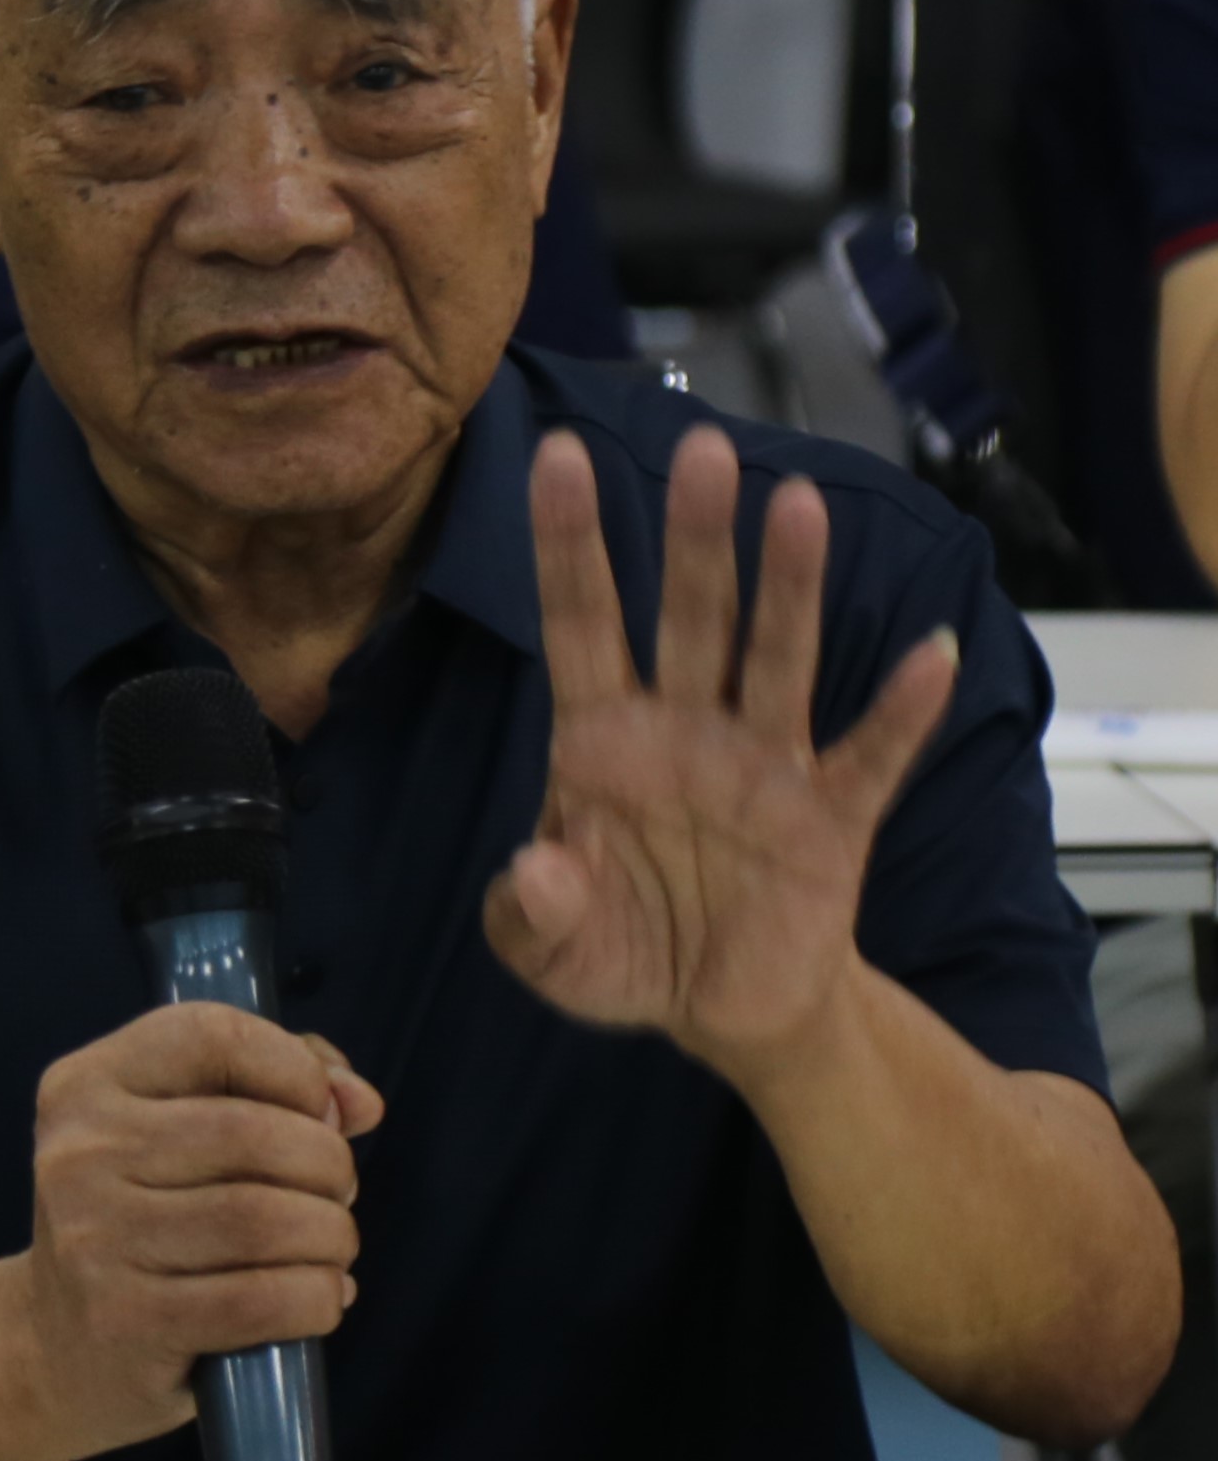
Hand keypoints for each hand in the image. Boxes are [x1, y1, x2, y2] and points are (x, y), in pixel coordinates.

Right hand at [21, 1006, 383, 1460]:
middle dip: (327, 1164)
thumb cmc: (140, 1217)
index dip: (292, 1067)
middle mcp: (81, 1153)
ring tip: (334, 1245)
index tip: (324, 1110)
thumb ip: (270, 1085)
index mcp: (87, 1084)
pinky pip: (257, 1300)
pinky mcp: (127, 1321)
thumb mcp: (176, 1128)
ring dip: (330, 1234)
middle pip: (251, 1135)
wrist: (55, 1346)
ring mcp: (96, 1240)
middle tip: (338, 1191)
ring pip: (263, 1219)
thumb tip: (359, 1102)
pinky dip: (315, 1297)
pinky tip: (323, 1296)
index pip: (211, 1036)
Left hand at [483, 426, 959, 1086]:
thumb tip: (536, 870)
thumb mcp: (552, 951)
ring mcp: (763, 765)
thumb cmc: (622, 948)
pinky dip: (900, 712)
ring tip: (798, 506)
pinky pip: (869, 758)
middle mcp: (686, 727)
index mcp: (603, 737)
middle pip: (691, 616)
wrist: (721, 1012)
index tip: (557, 455)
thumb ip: (530, 914)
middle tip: (705, 448)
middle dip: (697, 536)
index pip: (582, 624)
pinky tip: (929, 657)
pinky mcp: (830, 820)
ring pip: (776, 658)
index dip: (569, 545)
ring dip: (789, 587)